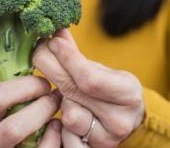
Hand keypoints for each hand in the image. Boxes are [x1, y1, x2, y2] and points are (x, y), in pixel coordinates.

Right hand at [0, 76, 61, 147]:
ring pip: (27, 146)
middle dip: (40, 109)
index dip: (24, 87)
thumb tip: (54, 37)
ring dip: (48, 126)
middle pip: (13, 127)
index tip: (44, 82)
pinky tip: (57, 130)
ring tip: (58, 115)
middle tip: (55, 97)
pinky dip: (53, 141)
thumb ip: (15, 85)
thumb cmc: (3, 121)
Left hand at [33, 29, 144, 147]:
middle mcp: (120, 120)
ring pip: (67, 114)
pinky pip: (64, 137)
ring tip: (65, 93)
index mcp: (130, 94)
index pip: (89, 77)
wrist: (129, 122)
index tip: (53, 41)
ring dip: (60, 99)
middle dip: (52, 67)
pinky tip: (66, 113)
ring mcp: (106, 140)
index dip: (67, 58)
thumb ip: (80, 56)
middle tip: (39, 51)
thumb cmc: (114, 92)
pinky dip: (60, 124)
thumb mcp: (105, 71)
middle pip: (74, 92)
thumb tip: (57, 32)